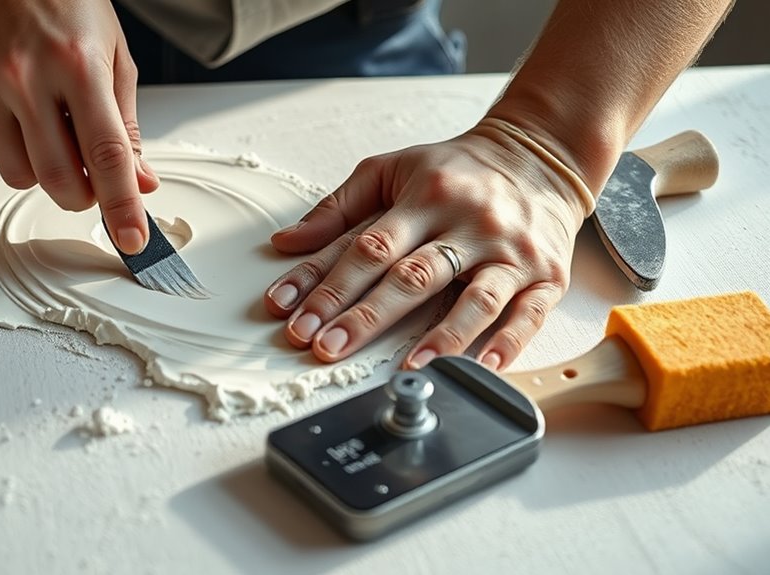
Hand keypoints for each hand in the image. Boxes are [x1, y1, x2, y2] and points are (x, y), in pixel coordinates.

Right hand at [0, 0, 157, 254]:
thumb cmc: (65, 2)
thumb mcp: (113, 56)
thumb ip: (126, 125)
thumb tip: (140, 183)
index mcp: (78, 64)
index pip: (106, 155)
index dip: (122, 205)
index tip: (133, 239)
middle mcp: (25, 76)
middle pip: (59, 179)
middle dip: (83, 196)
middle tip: (92, 181)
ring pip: (19, 176)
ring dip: (44, 173)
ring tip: (52, 131)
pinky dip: (10, 149)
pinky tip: (18, 112)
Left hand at [263, 119, 591, 370]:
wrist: (540, 155)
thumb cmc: (456, 170)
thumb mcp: (392, 170)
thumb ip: (338, 207)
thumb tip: (285, 242)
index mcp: (425, 197)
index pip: (368, 248)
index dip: (330, 286)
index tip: (296, 318)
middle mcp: (467, 224)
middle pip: (412, 277)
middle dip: (366, 317)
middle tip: (328, 349)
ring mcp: (509, 253)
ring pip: (474, 299)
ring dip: (440, 337)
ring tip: (407, 366)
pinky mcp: (545, 276)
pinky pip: (529, 314)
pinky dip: (508, 343)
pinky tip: (483, 367)